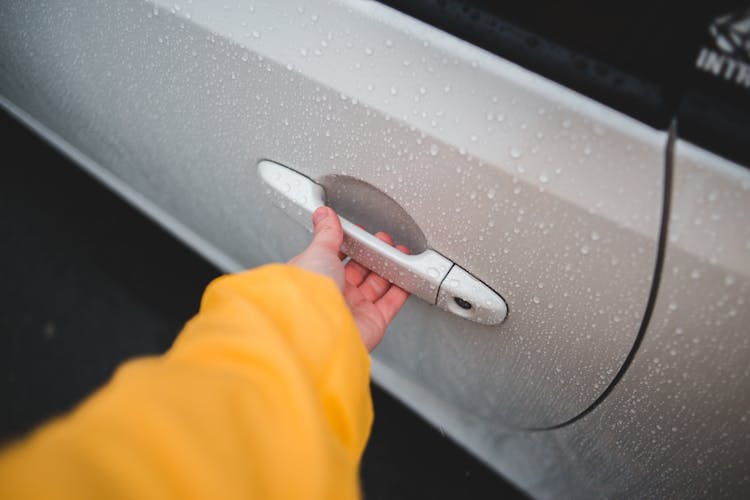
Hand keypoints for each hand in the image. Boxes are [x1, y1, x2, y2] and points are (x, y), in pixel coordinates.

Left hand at [289, 206, 409, 350]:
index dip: (351, 244)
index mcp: (316, 275)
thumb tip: (324, 214)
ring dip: (389, 268)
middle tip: (385, 241)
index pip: (336, 256)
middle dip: (374, 254)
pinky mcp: (372, 322)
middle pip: (360, 270)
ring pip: (377, 285)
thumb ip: (326, 233)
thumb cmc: (309, 292)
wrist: (320, 328)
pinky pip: (391, 303)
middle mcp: (334, 293)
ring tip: (400, 252)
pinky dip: (402, 289)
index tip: (364, 232)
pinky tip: (408, 275)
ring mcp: (354, 309)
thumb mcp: (317, 251)